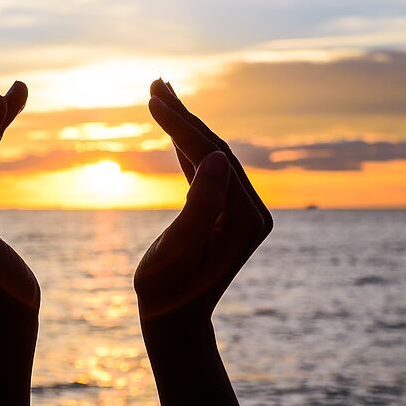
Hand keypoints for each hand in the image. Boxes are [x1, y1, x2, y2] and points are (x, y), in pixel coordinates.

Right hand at [134, 79, 272, 405]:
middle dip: (184, 116)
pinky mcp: (226, 213)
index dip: (181, 126)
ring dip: (185, 126)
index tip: (152, 99)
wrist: (175, 322)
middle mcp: (252, 209)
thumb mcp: (179, 250)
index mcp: (247, 217)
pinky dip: (187, 149)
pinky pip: (206, 173)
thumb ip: (201, 204)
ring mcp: (241, 211)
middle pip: (216, 149)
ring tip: (160, 94)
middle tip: (156, 83)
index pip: (213, 157)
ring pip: (211, 156)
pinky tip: (173, 130)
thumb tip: (216, 155)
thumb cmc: (169, 292)